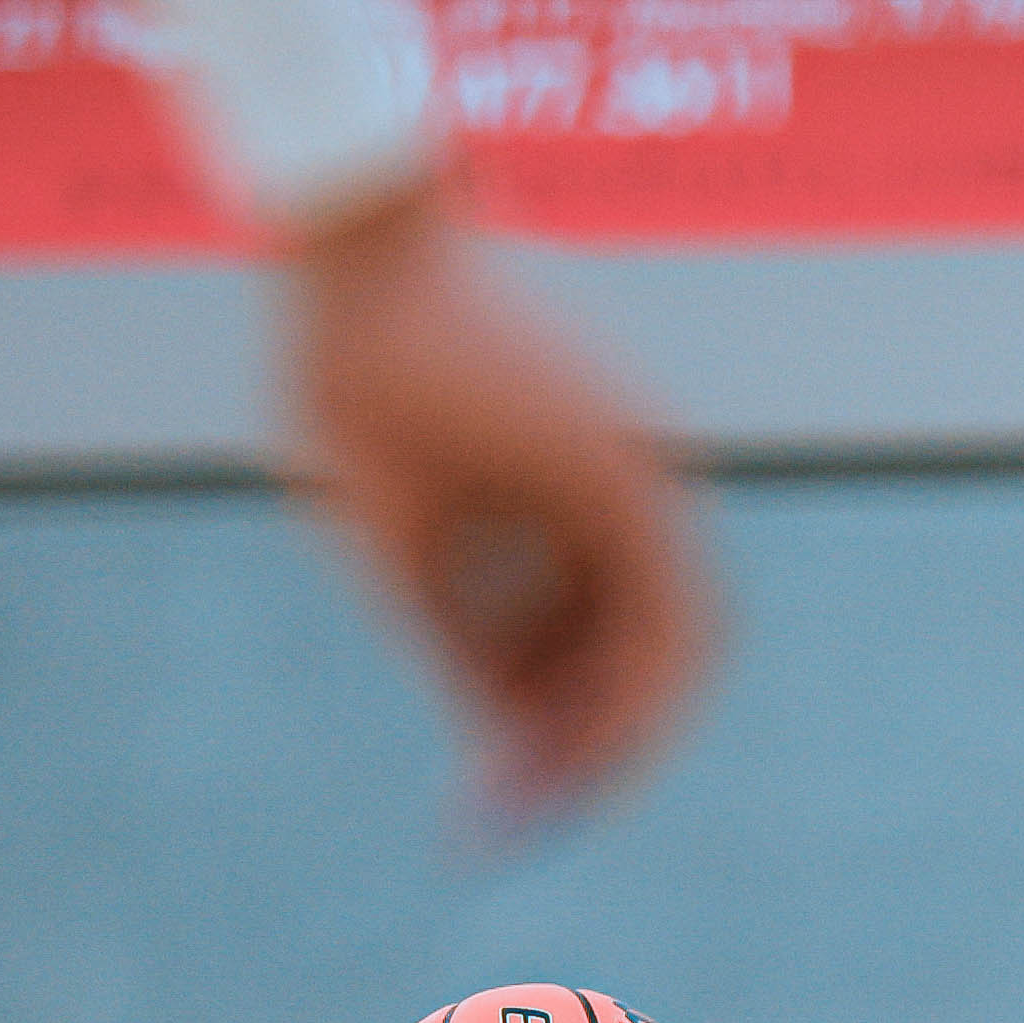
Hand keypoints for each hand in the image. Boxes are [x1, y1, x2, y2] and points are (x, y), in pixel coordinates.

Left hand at [277, 181, 712, 823]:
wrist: (355, 216)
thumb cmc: (362, 365)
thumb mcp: (391, 536)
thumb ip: (453, 648)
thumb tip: (500, 749)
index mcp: (619, 493)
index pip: (668, 652)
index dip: (620, 742)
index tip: (559, 806)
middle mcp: (644, 470)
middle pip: (659, 632)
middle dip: (596, 719)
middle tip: (527, 789)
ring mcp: (622, 444)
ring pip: (624, 594)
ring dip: (568, 667)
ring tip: (485, 721)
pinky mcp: (585, 426)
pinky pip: (593, 543)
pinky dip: (552, 607)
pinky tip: (480, 637)